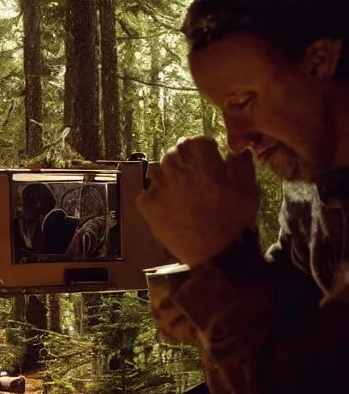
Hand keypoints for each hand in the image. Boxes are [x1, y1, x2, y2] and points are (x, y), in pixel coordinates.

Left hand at [136, 136, 258, 267]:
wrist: (218, 252)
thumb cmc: (235, 218)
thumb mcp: (248, 186)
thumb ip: (240, 163)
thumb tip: (237, 151)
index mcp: (200, 156)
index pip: (194, 141)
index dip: (201, 151)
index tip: (206, 161)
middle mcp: (175, 166)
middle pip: (173, 154)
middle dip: (182, 163)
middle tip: (191, 179)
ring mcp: (158, 185)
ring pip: (156, 171)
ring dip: (166, 178)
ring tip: (179, 193)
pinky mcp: (147, 205)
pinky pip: (146, 195)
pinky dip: (154, 199)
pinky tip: (167, 208)